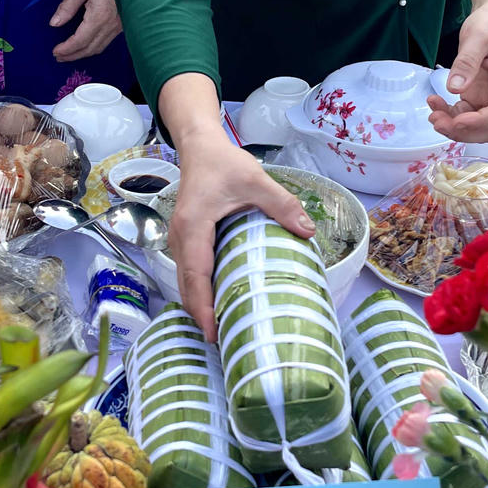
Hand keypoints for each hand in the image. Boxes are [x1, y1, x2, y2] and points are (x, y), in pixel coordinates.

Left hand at [51, 0, 120, 60]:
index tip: (55, 51)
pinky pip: (106, 42)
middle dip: (73, 55)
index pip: (80, 40)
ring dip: (83, 53)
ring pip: (99, 47)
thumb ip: (67, 6)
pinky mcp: (122, 25)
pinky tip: (85, 45)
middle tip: (58, 57)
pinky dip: (93, 47)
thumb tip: (54, 23)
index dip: (67, 49)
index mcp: (99, 16)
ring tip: (69, 54)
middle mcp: (111, 26)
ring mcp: (119, 27)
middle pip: (89, 48)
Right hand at [168, 131, 315, 339]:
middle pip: (186, 286)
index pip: (196, 276)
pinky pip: (189, 271)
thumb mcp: (256, 180)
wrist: (200, 147)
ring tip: (219, 328)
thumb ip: (282, 204)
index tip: (213, 331)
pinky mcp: (185, 239)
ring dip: (198, 304)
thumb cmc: (224, 163)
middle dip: (200, 315)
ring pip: (185, 281)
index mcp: (194, 227)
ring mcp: (180, 239)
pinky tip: (216, 301)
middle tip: (221, 341)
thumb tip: (308, 231)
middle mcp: (180, 237)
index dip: (203, 306)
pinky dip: (198, 290)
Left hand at [428, 0, 487, 144]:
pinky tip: (435, 103)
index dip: (480, 122)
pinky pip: (465, 113)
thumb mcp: (479, 35)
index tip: (457, 121)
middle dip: (466, 131)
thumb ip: (467, 61)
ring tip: (432, 113)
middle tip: (437, 121)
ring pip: (478, 125)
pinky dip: (450, 114)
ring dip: (455, 126)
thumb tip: (454, 88)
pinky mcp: (478, 94)